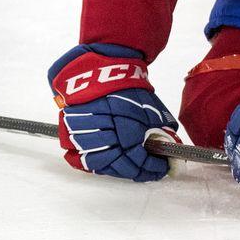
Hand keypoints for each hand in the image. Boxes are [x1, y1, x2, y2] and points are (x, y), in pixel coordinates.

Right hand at [48, 43, 179, 181]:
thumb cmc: (128, 87)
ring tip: (129, 166)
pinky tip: (107, 162)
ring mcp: (84, 137)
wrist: (101, 69)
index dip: (152, 167)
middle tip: (147, 169)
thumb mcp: (152, 107)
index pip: (139, 161)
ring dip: (116, 168)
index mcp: (125, 131)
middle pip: (120, 166)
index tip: (161, 167)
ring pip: (100, 165)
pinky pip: (78, 158)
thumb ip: (161, 129)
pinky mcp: (69, 133)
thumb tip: (170, 146)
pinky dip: (93, 163)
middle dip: (137, 170)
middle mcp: (103, 137)